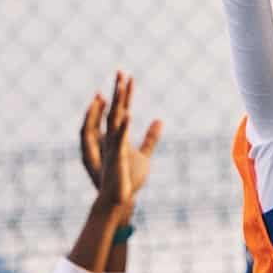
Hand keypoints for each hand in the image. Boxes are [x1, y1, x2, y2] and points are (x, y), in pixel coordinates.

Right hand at [89, 72, 161, 212]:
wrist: (117, 202)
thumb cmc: (128, 180)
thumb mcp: (144, 155)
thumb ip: (151, 138)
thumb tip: (159, 121)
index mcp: (119, 136)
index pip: (122, 109)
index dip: (124, 93)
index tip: (126, 76)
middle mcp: (113, 138)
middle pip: (116, 109)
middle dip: (118, 90)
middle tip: (120, 70)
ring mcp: (114, 147)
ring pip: (115, 120)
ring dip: (118, 103)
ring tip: (121, 85)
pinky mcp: (117, 158)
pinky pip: (120, 140)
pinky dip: (123, 128)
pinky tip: (128, 115)